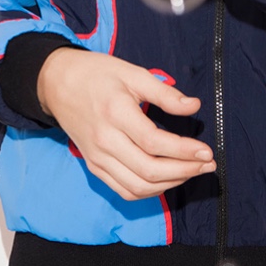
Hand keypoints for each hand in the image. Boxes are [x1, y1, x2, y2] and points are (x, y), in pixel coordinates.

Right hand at [37, 48, 215, 200]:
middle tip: (207, 164)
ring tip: (192, 172)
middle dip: (184, 171)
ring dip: (170, 184)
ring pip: (137, 186)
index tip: (207, 151)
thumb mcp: (132, 73)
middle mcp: (105, 141)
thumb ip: (164, 93)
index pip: (155, 142)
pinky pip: (123, 190)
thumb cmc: (98, 74)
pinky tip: (167, 180)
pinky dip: (149, 191)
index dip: (184, 151)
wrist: (58, 83)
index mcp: (116, 113)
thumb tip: (193, 106)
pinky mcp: (94, 166)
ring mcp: (97, 158)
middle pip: (148, 170)